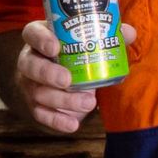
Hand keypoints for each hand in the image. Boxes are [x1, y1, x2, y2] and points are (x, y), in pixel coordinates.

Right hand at [3, 19, 135, 133]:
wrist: (61, 81)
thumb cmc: (74, 55)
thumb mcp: (86, 42)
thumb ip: (106, 36)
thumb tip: (128, 33)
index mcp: (40, 39)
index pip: (32, 33)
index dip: (40, 39)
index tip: (55, 47)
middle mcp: (30, 61)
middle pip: (29, 65)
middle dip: (47, 73)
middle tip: (68, 80)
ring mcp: (30, 85)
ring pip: (38, 93)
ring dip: (62, 100)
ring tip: (88, 102)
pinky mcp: (35, 106)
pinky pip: (41, 115)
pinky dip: (56, 121)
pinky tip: (73, 124)